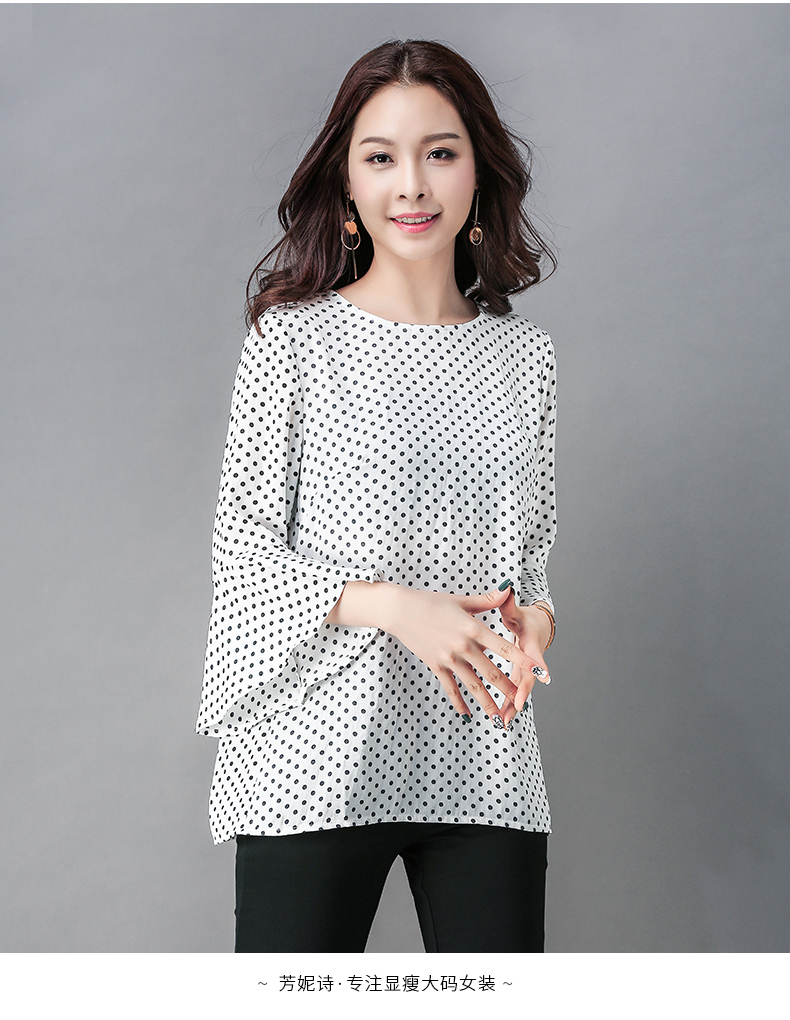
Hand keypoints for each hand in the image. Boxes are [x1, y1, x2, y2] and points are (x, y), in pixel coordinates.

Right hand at [385, 585, 542, 724]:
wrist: (399, 610)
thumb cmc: (431, 602)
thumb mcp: (461, 600)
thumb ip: (487, 600)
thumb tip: (508, 590)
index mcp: (473, 628)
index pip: (504, 647)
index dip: (523, 661)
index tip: (538, 673)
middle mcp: (463, 646)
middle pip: (491, 672)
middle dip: (508, 689)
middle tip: (522, 702)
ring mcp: (449, 658)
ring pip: (473, 685)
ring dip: (487, 702)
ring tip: (499, 718)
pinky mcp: (436, 665)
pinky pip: (450, 688)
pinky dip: (458, 701)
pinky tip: (466, 713)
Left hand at [497, 591, 551, 725]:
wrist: (537, 627)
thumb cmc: (526, 619)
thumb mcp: (518, 612)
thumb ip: (509, 604)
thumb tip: (507, 588)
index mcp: (530, 642)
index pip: (534, 655)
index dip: (538, 666)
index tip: (543, 678)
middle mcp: (530, 659)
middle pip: (527, 679)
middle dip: (521, 694)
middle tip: (516, 708)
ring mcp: (525, 670)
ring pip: (519, 689)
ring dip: (511, 705)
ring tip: (502, 721)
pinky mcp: (518, 676)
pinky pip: (512, 691)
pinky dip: (506, 703)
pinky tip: (498, 716)